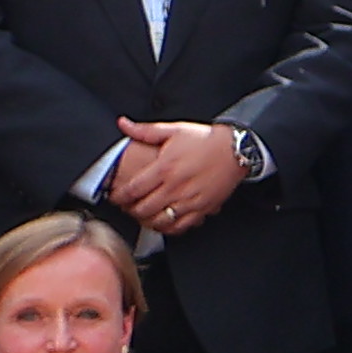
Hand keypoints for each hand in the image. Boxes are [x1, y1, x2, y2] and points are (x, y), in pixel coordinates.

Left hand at [110, 120, 247, 235]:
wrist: (236, 149)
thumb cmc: (205, 139)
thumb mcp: (174, 130)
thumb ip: (145, 130)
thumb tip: (123, 124)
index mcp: (164, 168)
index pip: (132, 190)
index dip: (118, 197)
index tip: (115, 196)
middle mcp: (175, 187)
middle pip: (143, 209)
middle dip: (130, 210)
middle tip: (126, 206)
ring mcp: (189, 200)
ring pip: (160, 220)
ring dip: (147, 220)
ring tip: (142, 214)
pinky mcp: (202, 208)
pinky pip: (180, 226)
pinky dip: (168, 227)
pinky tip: (164, 221)